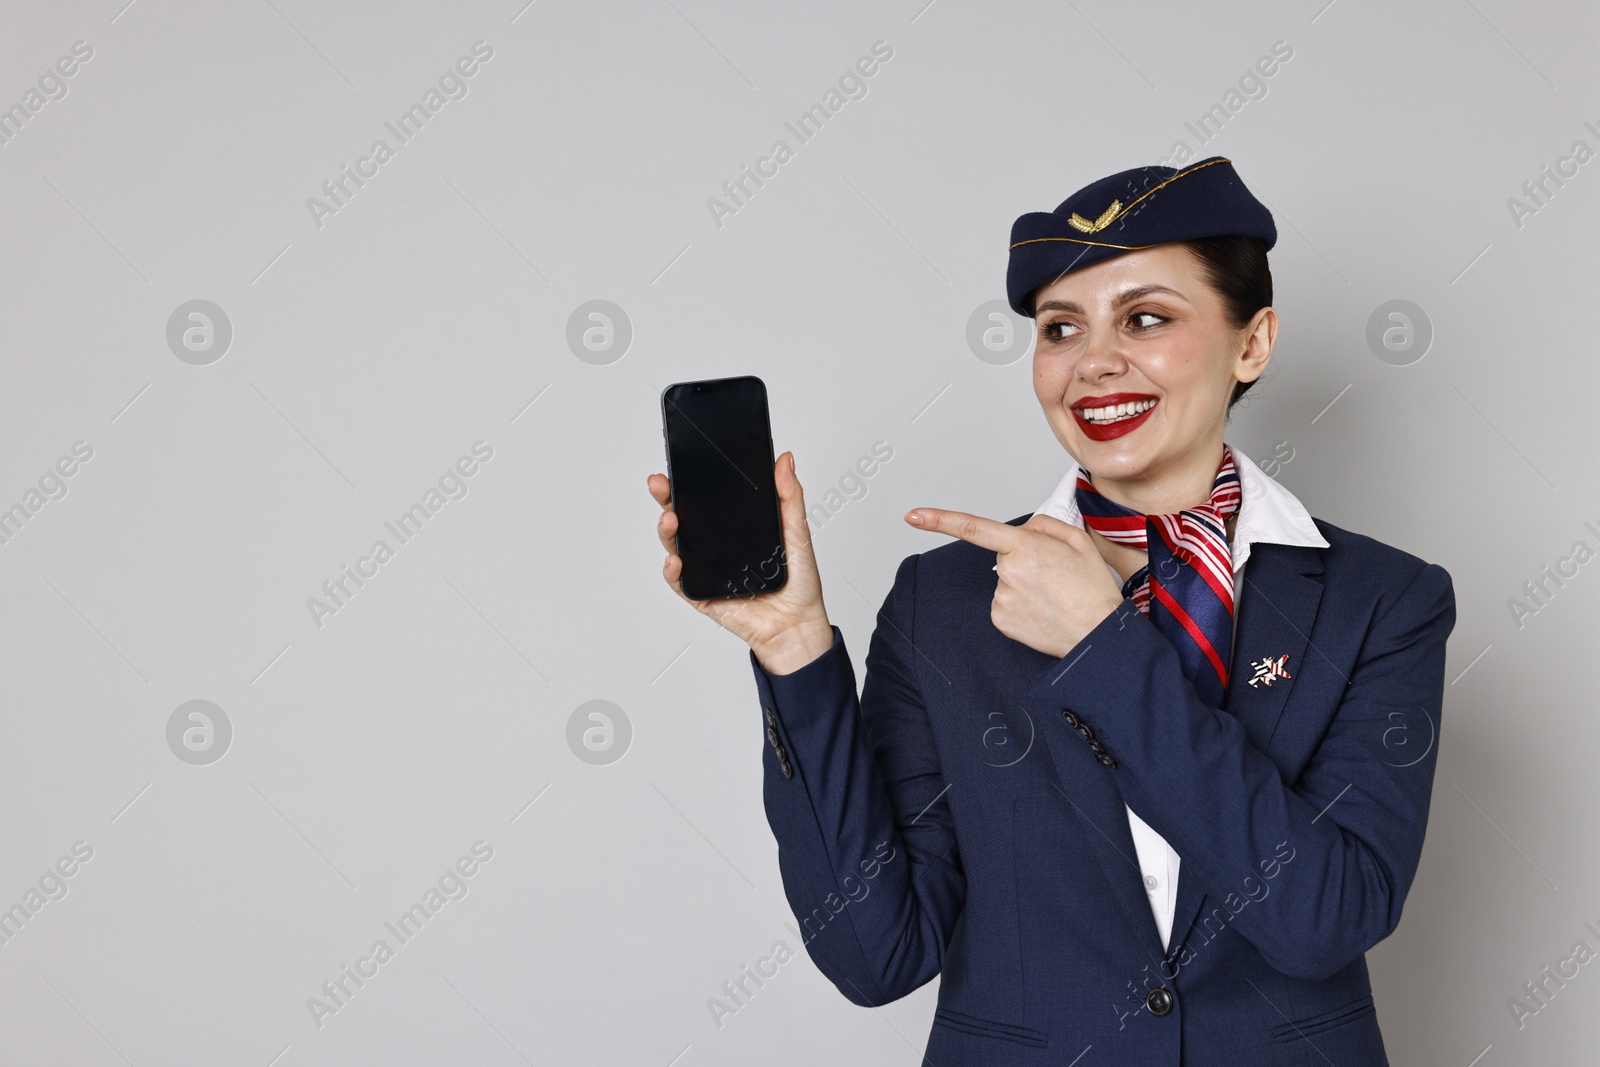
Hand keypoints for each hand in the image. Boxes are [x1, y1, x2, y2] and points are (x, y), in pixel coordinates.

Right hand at [648, 451, 833, 673]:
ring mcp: (706, 570)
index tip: (679, 464)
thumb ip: (789, 496)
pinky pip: (680, 582)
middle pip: (683, 517)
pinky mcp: (701, 595)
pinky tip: (675, 560)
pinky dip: (672, 571)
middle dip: (666, 498)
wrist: (797, 624)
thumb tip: (785, 459)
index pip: (705, 499)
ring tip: (670, 518)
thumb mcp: (796, 532)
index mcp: (734, 528)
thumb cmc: (798, 582)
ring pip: (675, 546)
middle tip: (660, 484)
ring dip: (666, 530)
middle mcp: (715, 546)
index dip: (689, 482)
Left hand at [905, 508, 1124, 658]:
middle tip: (1055, 577)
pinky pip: (1005, 603)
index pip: (975, 528)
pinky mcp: (1000, 619)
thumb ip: (1045, 525)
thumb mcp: (1078, 541)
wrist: (1097, 634)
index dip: (940, 520)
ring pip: (1006, 581)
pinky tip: (1042, 611)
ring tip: (1053, 596)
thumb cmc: (1091, 589)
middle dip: (1025, 560)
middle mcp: (1008, 571)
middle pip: (1005, 556)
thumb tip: (1023, 530)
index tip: (914, 515)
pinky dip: (1021, 605)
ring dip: (1025, 585)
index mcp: (1026, 546)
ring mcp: (1001, 597)